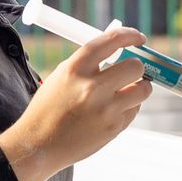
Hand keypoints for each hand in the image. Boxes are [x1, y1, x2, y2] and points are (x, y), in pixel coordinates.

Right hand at [0, 27, 151, 180]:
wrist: (38, 145)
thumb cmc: (49, 109)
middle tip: (130, 72)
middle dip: (136, 67)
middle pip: (135, 66)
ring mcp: (105, 109)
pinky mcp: (113, 127)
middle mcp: (91, 87)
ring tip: (126, 91)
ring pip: (143, 89)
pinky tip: (111, 111)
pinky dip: (128, 107)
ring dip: (139, 87)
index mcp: (75, 69)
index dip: (129, 35)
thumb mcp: (61, 77)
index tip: (139, 38)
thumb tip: (119, 51)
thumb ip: (88, 64)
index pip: (111, 41)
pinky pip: (134, 110)